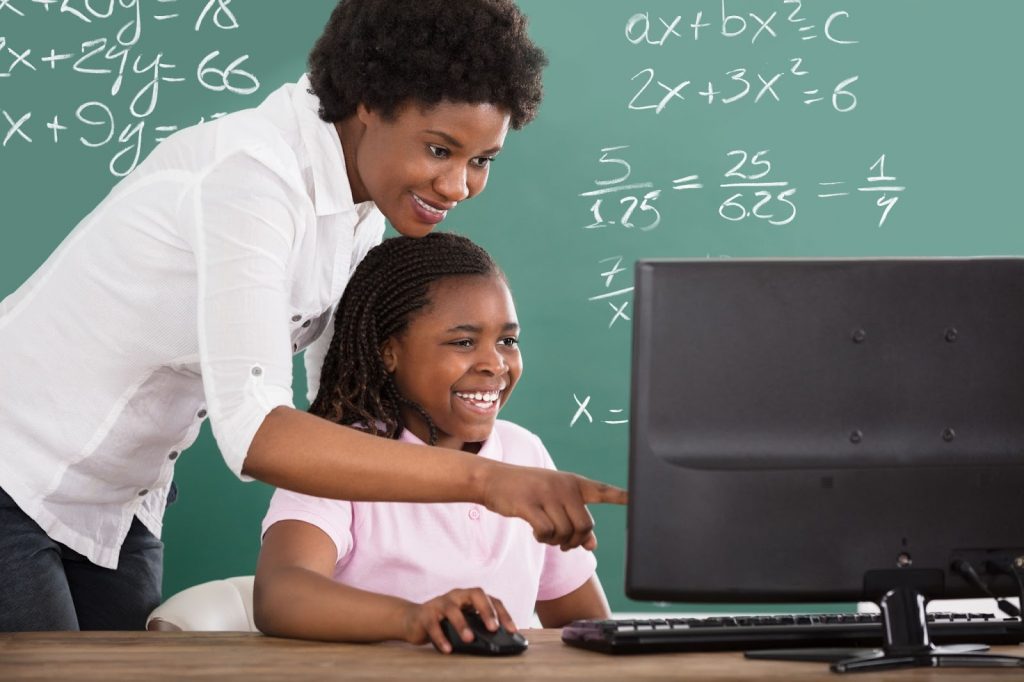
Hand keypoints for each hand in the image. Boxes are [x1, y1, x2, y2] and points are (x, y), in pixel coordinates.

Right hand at [402, 588, 515, 653]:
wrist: (414, 620)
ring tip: (469, 639)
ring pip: (452, 609)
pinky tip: (447, 649)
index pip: (491, 599)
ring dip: (462, 624)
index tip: (512, 630)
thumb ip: (478, 627)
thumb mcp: (464, 622)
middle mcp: (457, 596)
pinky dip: (440, 637)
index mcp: (470, 597)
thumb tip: (497, 644)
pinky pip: (433, 624)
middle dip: (486, 610)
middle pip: (475, 594)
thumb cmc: (445, 622)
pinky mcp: (425, 614)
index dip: (503, 614)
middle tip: (494, 628)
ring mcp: (440, 603)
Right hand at [479, 463, 627, 550]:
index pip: (603, 491)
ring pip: (565, 532)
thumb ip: (575, 521)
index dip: (621, 496)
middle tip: (562, 542)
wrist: (494, 480)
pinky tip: (536, 532)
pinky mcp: (529, 504)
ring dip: (556, 541)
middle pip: (585, 526)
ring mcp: (546, 494)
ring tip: (545, 534)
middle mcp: (564, 486)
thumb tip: (592, 546)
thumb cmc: (528, 491)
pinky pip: (546, 532)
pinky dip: (543, 538)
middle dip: (575, 540)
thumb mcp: (554, 501)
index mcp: (574, 483)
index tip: (638, 498)